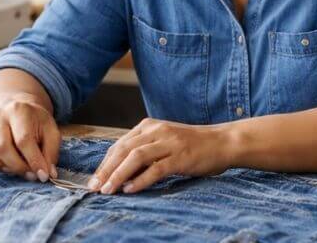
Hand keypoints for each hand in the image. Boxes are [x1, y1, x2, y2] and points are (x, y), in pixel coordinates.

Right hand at [0, 92, 60, 181]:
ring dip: (9, 168)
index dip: (34, 160)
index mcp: (19, 110)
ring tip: (23, 171)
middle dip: (20, 167)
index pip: (24, 139)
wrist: (19, 110)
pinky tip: (8, 166)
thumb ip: (51, 152)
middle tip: (33, 175)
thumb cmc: (36, 123)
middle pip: (4, 148)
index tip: (43, 175)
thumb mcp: (51, 131)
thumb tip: (48, 174)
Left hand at [89, 117, 230, 194]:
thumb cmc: (192, 144)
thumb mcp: (164, 140)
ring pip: (136, 157)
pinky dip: (140, 180)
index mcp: (149, 125)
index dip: (104, 163)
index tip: (94, 179)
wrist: (222, 141)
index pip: (119, 144)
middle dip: (106, 170)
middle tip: (94, 187)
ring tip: (107, 190)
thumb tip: (120, 170)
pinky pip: (156, 169)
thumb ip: (144, 149)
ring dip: (118, 175)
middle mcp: (156, 130)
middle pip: (123, 149)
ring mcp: (169, 142)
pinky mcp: (181, 156)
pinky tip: (130, 190)